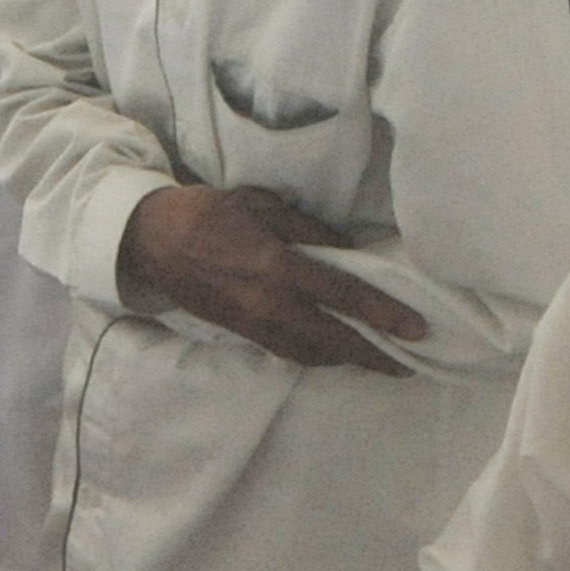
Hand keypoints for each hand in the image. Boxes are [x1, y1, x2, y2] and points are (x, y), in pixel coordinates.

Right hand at [116, 185, 431, 371]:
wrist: (153, 241)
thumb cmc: (211, 213)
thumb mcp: (264, 206)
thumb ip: (309, 230)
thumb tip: (349, 251)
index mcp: (278, 266)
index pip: (342, 296)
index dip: (382, 314)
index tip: (416, 329)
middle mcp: (269, 303)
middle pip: (334, 340)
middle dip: (375, 355)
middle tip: (408, 364)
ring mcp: (255, 324)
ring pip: (312, 353)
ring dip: (349, 361)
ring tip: (381, 362)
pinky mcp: (243, 333)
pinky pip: (289, 352)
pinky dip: (318, 356)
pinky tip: (337, 353)